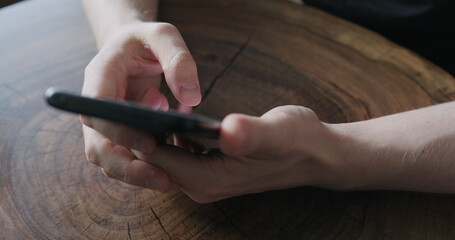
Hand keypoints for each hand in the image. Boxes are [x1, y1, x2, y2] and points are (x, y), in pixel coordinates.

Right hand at [81, 21, 200, 189]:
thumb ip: (178, 59)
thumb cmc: (146, 40)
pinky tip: (169, 169)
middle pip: (98, 145)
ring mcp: (105, 123)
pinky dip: (142, 167)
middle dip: (127, 167)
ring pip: (109, 158)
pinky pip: (123, 158)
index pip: (95, 108)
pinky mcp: (117, 134)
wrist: (134, 48)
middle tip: (163, 180)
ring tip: (168, 181)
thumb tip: (191, 97)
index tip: (148, 143)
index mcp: (100, 75)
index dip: (117, 130)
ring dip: (135, 174)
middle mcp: (96, 103)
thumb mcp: (164, 35)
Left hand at [136, 105, 337, 202]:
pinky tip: (174, 114)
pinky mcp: (210, 168)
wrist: (315, 153)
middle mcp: (202, 184)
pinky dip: (171, 135)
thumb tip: (228, 132)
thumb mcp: (278, 132)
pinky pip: (179, 153)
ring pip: (165, 157)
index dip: (137, 133)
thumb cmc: (298, 141)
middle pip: (155, 161)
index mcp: (209, 179)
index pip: (158, 158)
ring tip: (148, 103)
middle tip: (132, 101)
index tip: (123, 107)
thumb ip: (252, 134)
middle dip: (140, 134)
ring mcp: (206, 178)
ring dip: (154, 134)